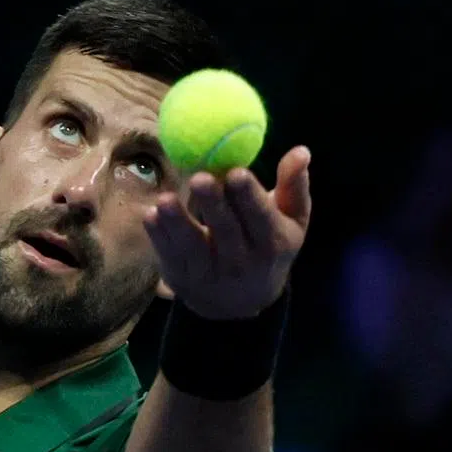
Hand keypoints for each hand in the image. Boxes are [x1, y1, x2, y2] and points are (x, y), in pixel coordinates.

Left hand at [144, 146, 311, 319]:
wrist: (242, 300)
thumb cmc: (268, 245)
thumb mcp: (291, 220)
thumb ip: (294, 185)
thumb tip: (301, 150)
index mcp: (273, 243)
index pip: (261, 219)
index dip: (249, 197)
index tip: (236, 172)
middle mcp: (243, 264)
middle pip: (226, 232)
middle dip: (213, 205)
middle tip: (200, 178)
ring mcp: (211, 274)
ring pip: (193, 248)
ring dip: (177, 224)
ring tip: (165, 200)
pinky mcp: (184, 278)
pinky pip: (169, 256)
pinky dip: (159, 237)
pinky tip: (150, 215)